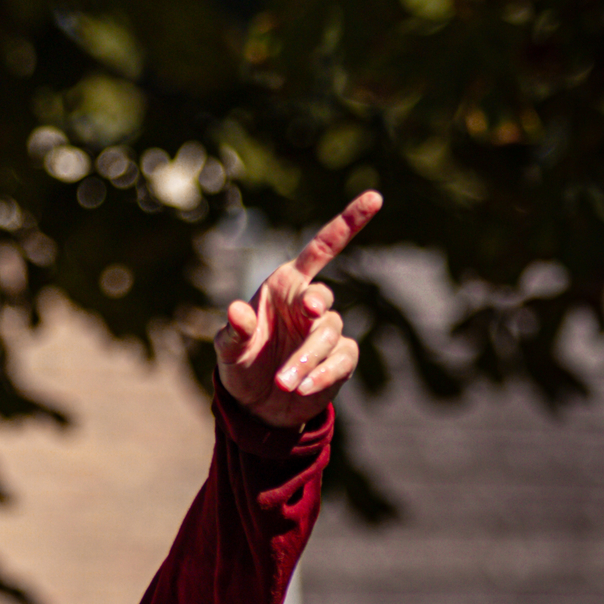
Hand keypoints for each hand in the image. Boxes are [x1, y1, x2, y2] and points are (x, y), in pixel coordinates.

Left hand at [214, 191, 380, 428]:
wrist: (257, 405)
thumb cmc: (241, 364)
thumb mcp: (229, 349)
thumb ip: (235, 330)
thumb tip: (236, 310)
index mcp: (286, 285)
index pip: (322, 248)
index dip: (348, 222)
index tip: (374, 198)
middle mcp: (309, 303)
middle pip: (323, 298)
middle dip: (316, 305)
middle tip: (308, 311)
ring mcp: (327, 331)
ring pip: (328, 334)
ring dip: (306, 358)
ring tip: (282, 383)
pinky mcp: (340, 359)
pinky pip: (341, 360)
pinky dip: (323, 374)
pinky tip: (303, 388)